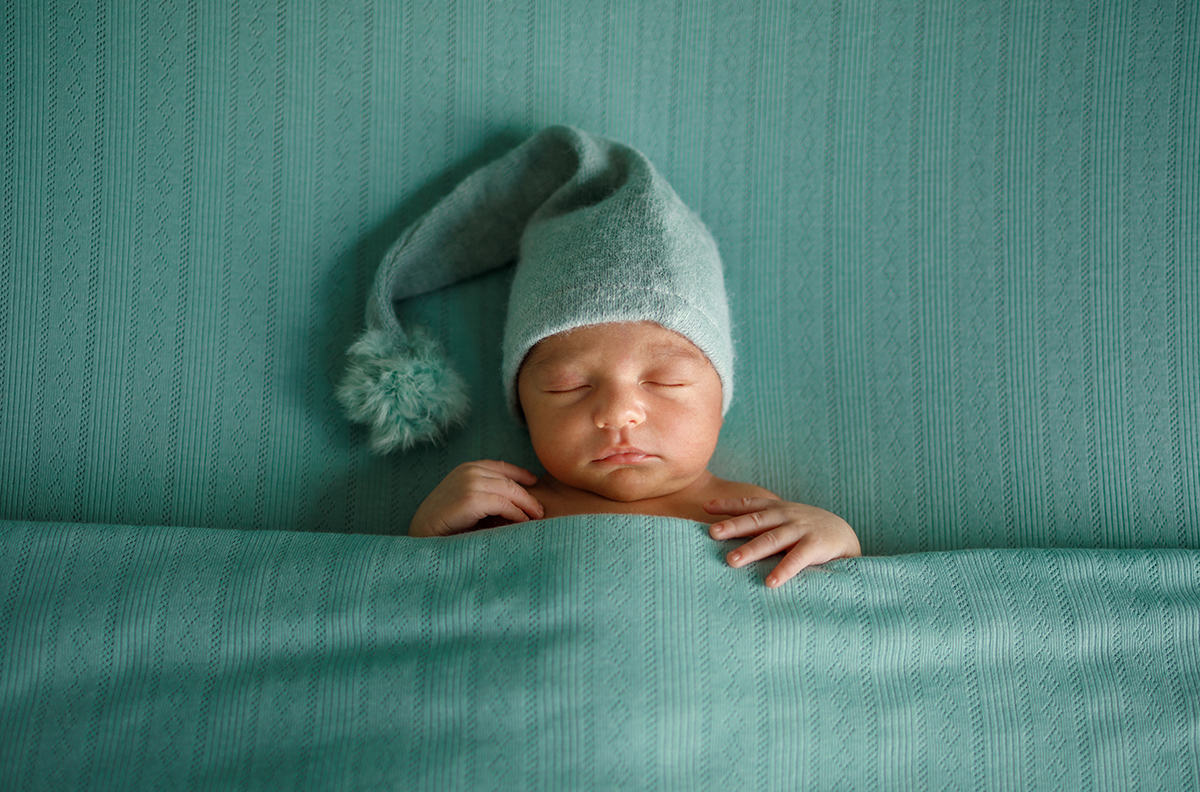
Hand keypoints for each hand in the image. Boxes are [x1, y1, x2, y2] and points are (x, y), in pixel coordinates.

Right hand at [409, 460, 543, 536]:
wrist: (422, 533)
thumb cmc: (445, 522)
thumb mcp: (465, 499)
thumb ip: (485, 494)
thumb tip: (516, 503)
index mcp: (467, 468)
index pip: (501, 466)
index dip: (520, 473)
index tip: (533, 481)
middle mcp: (470, 471)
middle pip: (509, 480)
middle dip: (527, 495)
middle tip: (540, 510)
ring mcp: (471, 483)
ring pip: (510, 491)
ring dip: (526, 505)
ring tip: (537, 517)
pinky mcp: (472, 499)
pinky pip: (504, 505)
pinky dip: (517, 514)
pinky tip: (524, 523)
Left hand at [705, 498, 860, 587]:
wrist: (844, 535)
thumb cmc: (805, 531)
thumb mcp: (783, 522)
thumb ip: (761, 527)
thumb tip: (726, 537)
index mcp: (777, 510)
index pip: (749, 504)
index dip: (727, 505)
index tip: (705, 507)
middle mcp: (786, 516)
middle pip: (755, 521)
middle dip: (733, 527)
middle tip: (712, 533)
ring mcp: (801, 529)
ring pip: (772, 539)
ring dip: (751, 549)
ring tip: (732, 561)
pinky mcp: (816, 546)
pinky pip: (797, 559)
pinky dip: (784, 570)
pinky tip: (770, 582)